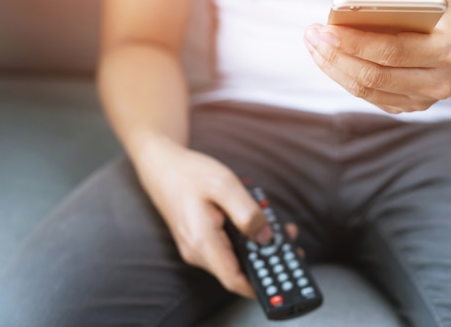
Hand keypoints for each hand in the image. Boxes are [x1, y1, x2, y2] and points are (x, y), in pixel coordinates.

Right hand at [135, 136, 296, 297]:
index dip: (260, 284)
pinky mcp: (200, 241)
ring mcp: (197, 248)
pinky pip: (227, 247)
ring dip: (257, 245)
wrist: (161, 166)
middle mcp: (197, 251)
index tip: (283, 276)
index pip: (233, 279)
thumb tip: (265, 236)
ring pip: (234, 257)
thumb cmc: (189, 173)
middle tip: (288, 238)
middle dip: (266, 258)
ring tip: (277, 224)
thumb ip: (246, 212)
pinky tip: (256, 219)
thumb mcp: (224, 185)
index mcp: (202, 241)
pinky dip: (245, 237)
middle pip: (238, 269)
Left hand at [304, 0, 450, 113]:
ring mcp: (420, 100)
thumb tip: (373, 1)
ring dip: (334, 67)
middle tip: (312, 34)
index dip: (356, 42)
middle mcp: (436, 82)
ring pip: (367, 89)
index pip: (394, 50)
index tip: (327, 28)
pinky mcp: (405, 107)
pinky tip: (326, 57)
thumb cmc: (440, 16)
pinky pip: (367, 96)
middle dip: (337, 54)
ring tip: (313, 44)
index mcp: (447, 50)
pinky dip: (342, 76)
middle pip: (375, 74)